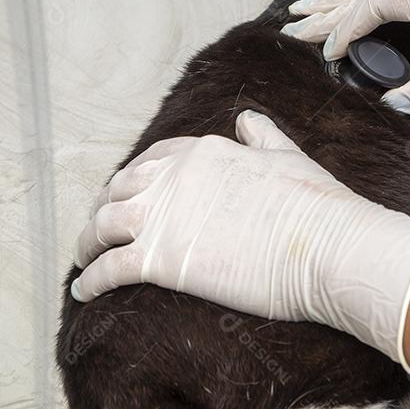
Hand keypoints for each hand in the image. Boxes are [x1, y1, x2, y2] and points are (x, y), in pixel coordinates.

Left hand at [71, 110, 409, 371]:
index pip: (154, 159)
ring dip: (86, 242)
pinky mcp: (159, 260)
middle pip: (120, 189)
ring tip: (84, 260)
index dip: (134, 177)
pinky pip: (108, 269)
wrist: (326, 248)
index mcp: (204, 152)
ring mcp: (163, 217)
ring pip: (102, 225)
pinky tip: (83, 290)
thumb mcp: (289, 157)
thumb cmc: (317, 207)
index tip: (128, 193)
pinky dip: (89, 279)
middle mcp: (175, 177)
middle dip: (104, 207)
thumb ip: (263, 137)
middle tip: (100, 229)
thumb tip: (248, 118)